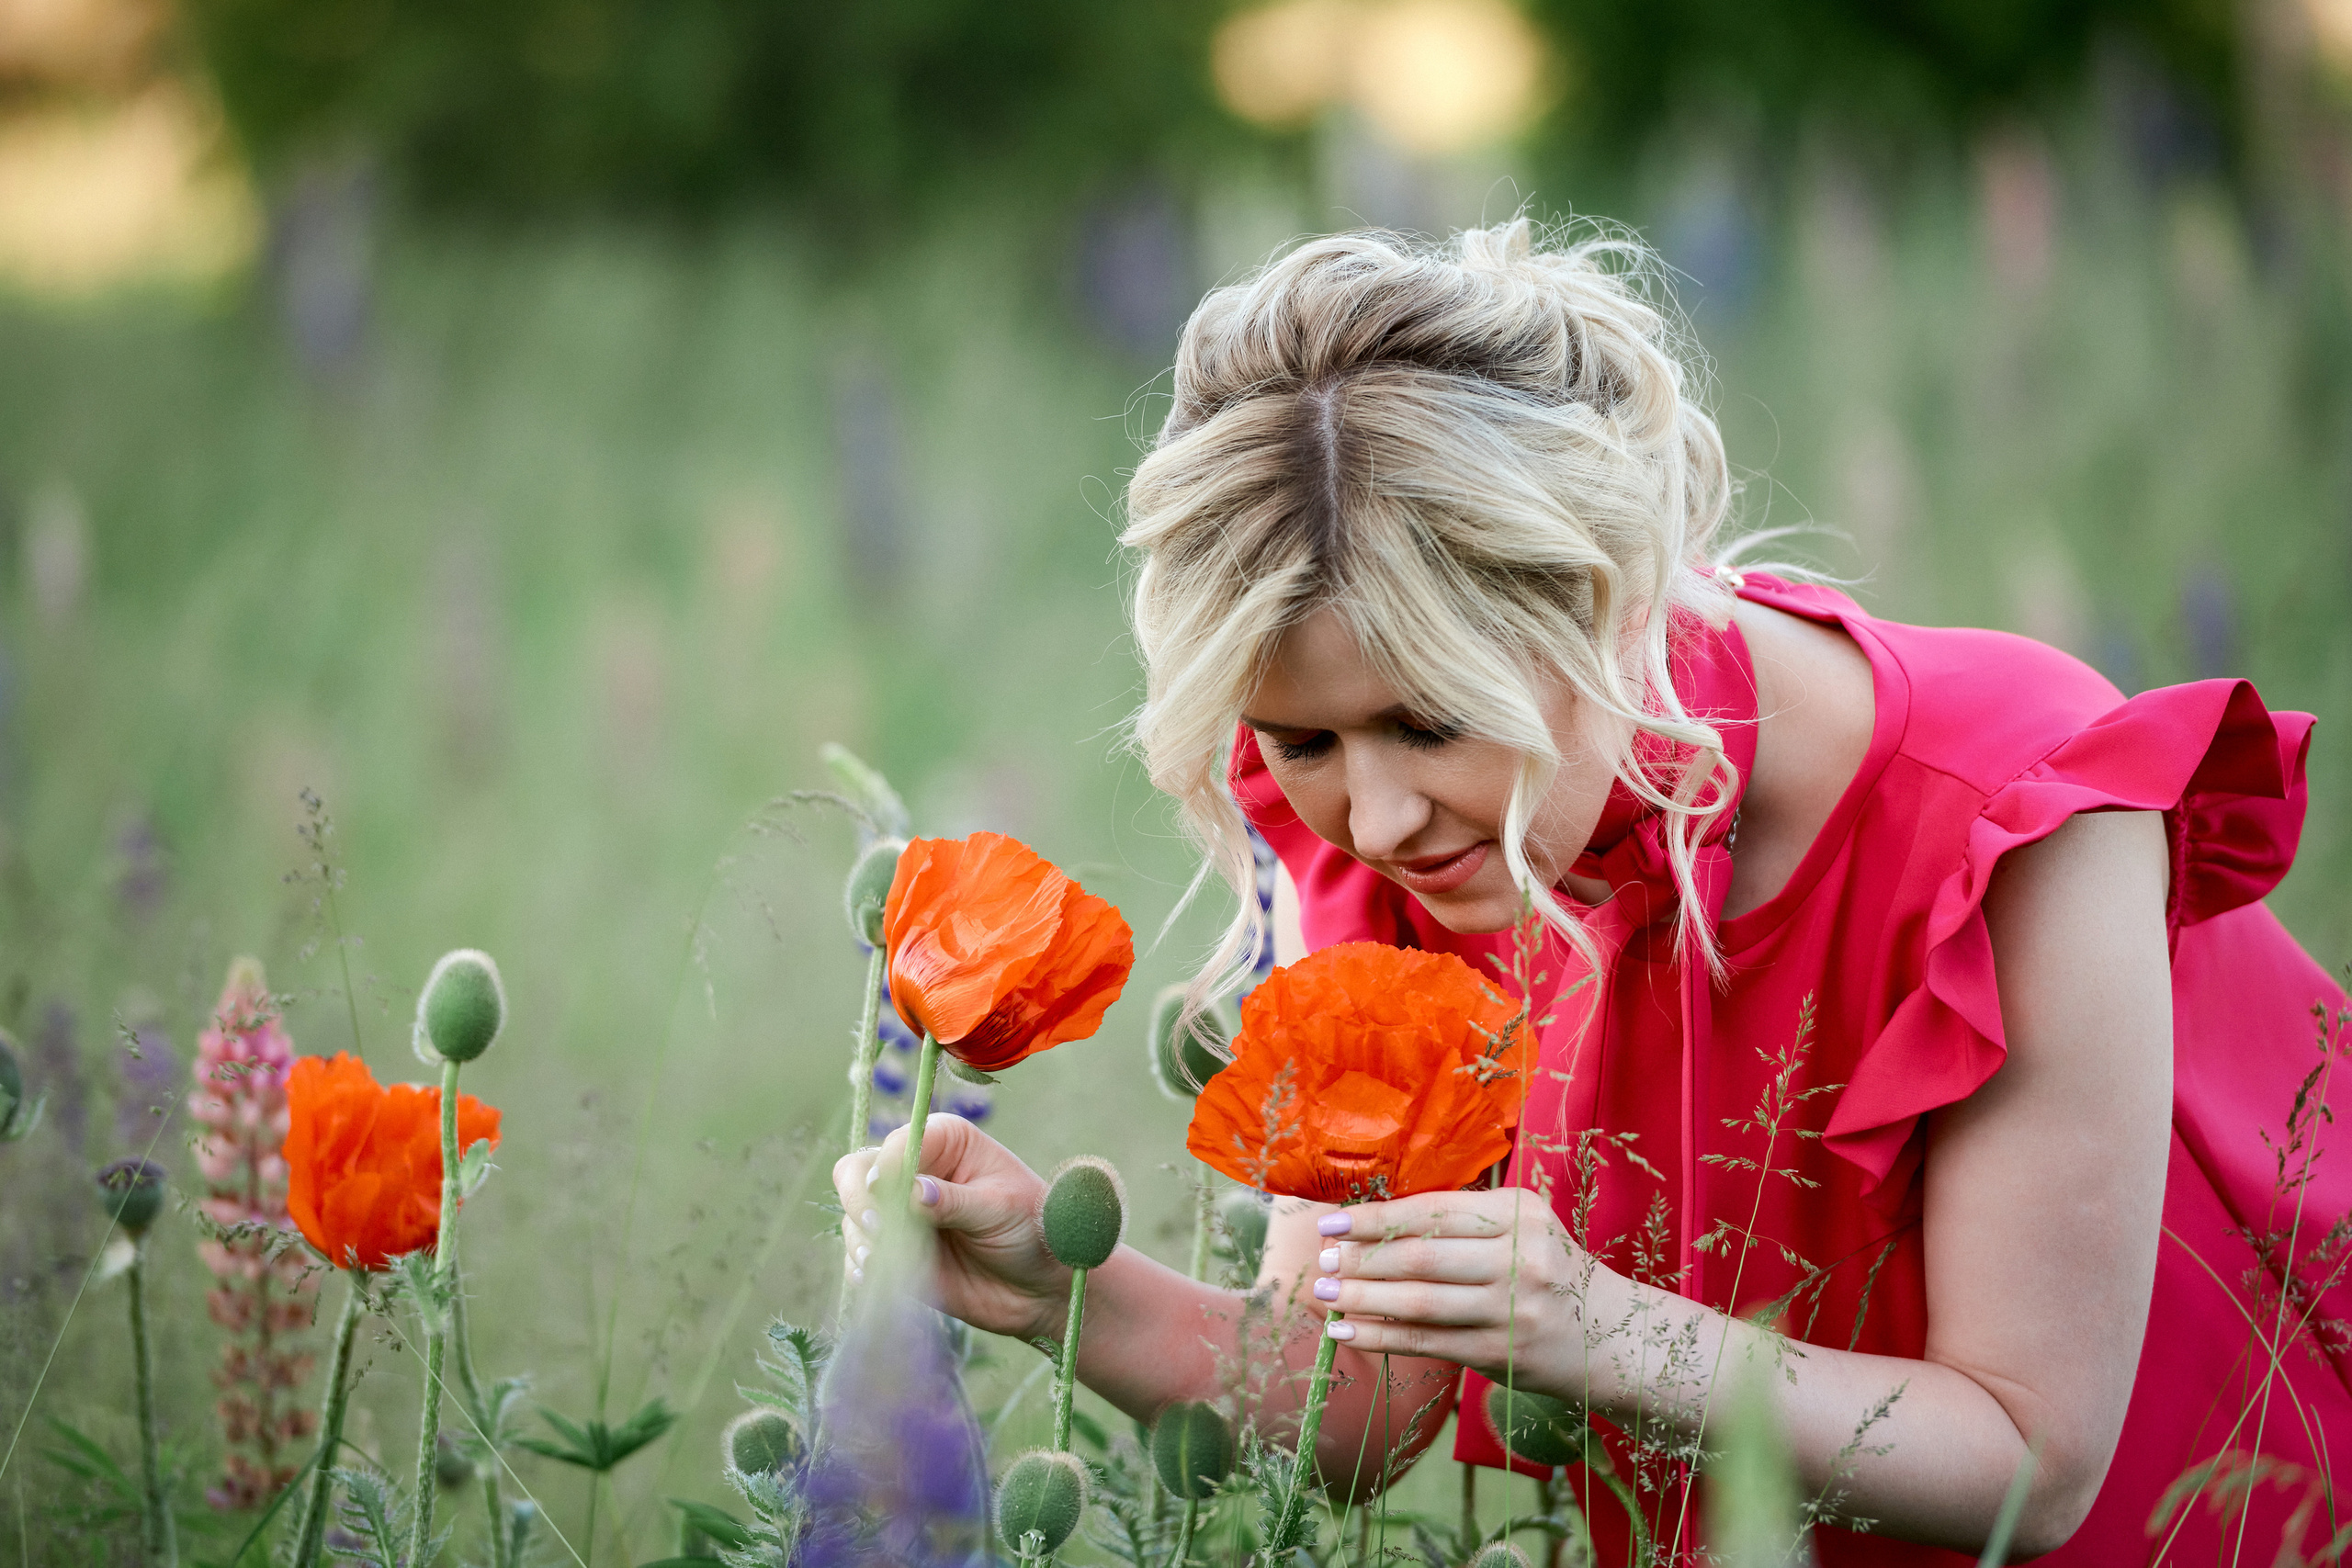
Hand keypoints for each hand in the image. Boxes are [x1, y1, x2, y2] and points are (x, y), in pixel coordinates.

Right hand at [832, 1114, 1070, 1342]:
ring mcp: (901, 1213)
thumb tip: (913, 1192)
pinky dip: (863, 1268)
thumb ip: (955, 1201)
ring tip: (885, 1262)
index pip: (895, 1144)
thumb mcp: (1000, 1209)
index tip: (884, 1195)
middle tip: (878, 1231)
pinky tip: (880, 1279)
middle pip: (858, 1172)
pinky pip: (860, 1256)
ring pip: (854, 1217)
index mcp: (945, 1141)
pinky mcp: (895, 1251)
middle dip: (859, 1201)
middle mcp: (916, 1171)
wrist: (1040, 1286)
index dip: (884, 1168)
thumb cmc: (1032, 1230)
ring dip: (862, 1240)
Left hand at [1311, 1187, 1601, 1397]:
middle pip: (1421, 1256)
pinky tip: (1347, 1332)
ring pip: (1420, 1301)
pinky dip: (1381, 1336)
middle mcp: (1520, 1255)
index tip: (1330, 1223)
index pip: (1431, 1211)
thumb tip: (1371, 1223)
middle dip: (1361, 1258)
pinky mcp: (1503, 1352)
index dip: (1374, 1218)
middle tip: (1320, 1260)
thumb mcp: (1520, 1228)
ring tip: (1325, 1293)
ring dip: (1362, 1298)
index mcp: (1519, 1212)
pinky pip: (1428, 1342)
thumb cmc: (1547, 1271)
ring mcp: (1513, 1308)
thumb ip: (1460, 1221)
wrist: (1611, 1336)